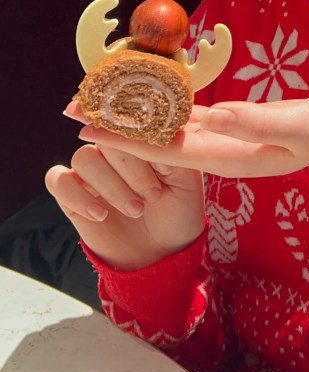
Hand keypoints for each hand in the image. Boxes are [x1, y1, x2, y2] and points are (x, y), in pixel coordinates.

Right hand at [45, 103, 205, 270]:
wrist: (163, 253)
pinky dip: (78, 195)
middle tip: (152, 195)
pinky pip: (58, 180)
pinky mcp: (71, 193)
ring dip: (110, 185)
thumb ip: (169, 150)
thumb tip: (152, 130)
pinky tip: (100, 214)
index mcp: (140, 136)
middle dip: (130, 167)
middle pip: (105, 135)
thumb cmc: (178, 211)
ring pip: (84, 157)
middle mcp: (112, 148)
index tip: (152, 155)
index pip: (129, 118)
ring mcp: (90, 170)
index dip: (136, 133)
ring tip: (135, 208)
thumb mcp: (186, 180)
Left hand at [73, 91, 308, 178]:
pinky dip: (163, 106)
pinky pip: (190, 116)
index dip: (129, 140)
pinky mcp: (234, 124)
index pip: (170, 150)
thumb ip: (260, 122)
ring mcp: (227, 139)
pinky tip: (143, 96)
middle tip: (74, 113)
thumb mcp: (303, 126)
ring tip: (98, 103)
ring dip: (135, 117)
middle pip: (161, 141)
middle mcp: (223, 151)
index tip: (91, 129)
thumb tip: (216, 114)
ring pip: (171, 128)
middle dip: (118, 129)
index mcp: (235, 157)